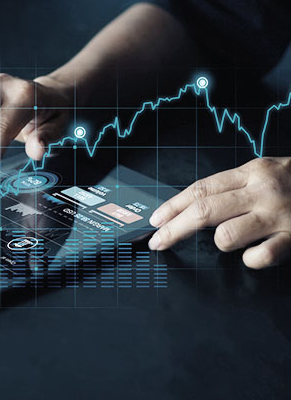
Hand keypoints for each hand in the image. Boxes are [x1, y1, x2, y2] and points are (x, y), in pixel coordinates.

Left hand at [148, 157, 290, 268]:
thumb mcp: (264, 173)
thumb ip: (232, 187)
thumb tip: (189, 206)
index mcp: (251, 173)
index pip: (200, 190)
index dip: (172, 206)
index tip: (155, 221)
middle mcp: (262, 192)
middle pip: (203, 211)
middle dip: (174, 229)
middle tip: (157, 242)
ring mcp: (279, 216)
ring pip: (226, 237)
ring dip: (221, 243)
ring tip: (233, 240)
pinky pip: (258, 257)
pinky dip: (251, 259)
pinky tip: (257, 252)